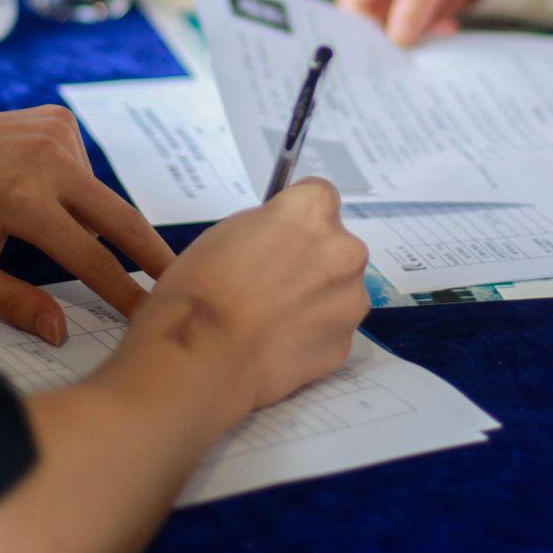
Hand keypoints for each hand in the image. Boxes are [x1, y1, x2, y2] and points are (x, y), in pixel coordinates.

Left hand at [0, 98, 175, 345]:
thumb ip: (12, 301)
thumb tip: (59, 331)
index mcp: (21, 200)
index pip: (89, 258)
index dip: (122, 291)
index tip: (148, 313)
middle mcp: (46, 160)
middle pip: (119, 217)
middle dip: (151, 252)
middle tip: (179, 279)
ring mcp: (54, 134)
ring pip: (98, 197)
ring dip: (88, 222)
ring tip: (40, 230)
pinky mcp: (57, 121)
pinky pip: (86, 172)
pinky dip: (74, 192)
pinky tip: (37, 194)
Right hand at [139, 179, 369, 413]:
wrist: (204, 356)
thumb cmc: (202, 287)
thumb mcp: (227, 232)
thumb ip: (269, 229)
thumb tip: (281, 241)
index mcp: (312, 211)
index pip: (320, 197)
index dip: (297, 217)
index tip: (282, 234)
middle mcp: (344, 250)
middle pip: (336, 247)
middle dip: (313, 260)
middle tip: (273, 284)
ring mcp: (350, 301)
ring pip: (339, 292)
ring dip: (317, 300)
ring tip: (273, 322)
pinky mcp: (344, 345)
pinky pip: (330, 331)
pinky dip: (311, 337)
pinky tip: (277, 347)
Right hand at [336, 0, 491, 45]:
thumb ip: (415, 3)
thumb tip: (397, 40)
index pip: (351, 13)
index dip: (366, 40)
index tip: (392, 59)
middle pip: (364, 30)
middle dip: (390, 46)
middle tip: (417, 58)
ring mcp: (381, 1)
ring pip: (384, 39)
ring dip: (410, 44)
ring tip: (439, 35)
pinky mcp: (398, 14)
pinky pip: (403, 38)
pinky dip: (423, 38)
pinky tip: (446, 27)